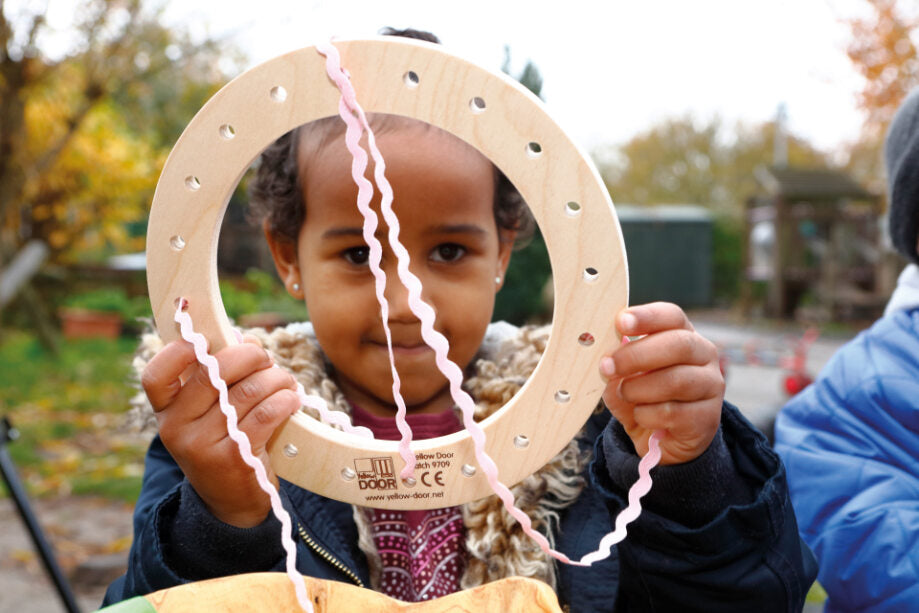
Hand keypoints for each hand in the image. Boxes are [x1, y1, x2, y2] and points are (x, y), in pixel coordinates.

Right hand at [141, 337, 300, 526]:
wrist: (232, 503)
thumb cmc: (225, 441)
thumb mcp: (210, 413)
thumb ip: (219, 375)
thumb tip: (241, 337)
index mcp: (166, 412)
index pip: (156, 376)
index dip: (178, 352)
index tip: (208, 340)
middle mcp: (179, 429)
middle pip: (212, 372)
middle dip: (248, 355)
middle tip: (265, 358)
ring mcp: (205, 445)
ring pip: (248, 390)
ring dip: (276, 378)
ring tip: (285, 381)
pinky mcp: (237, 457)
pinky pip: (267, 413)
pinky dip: (285, 399)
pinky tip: (291, 399)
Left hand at [600, 302, 723, 464]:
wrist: (661, 441)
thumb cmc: (643, 398)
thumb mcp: (624, 378)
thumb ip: (617, 366)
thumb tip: (607, 359)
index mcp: (683, 335)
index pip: (672, 316)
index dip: (647, 317)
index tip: (620, 322)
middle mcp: (704, 356)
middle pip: (679, 345)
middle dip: (637, 355)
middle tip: (607, 366)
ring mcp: (711, 386)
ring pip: (675, 381)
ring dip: (639, 389)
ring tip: (624, 394)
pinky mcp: (707, 418)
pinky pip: (672, 413)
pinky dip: (647, 415)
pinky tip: (641, 416)